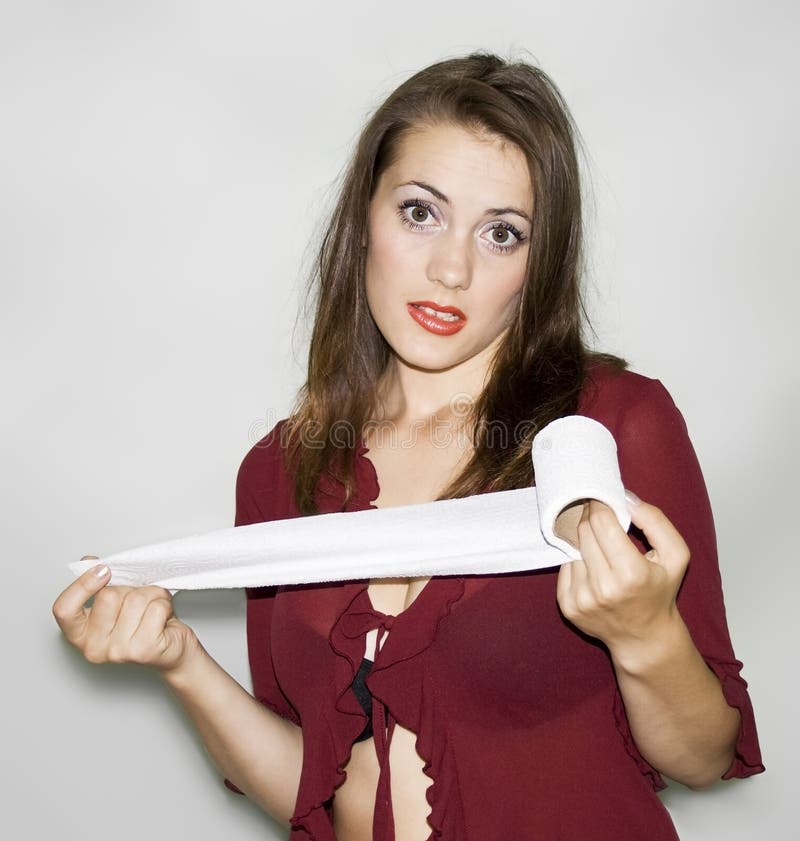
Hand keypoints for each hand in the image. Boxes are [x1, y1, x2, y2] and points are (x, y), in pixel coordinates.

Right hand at [52, 557, 197, 672]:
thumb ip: (102, 585)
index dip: (82, 585)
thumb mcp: (118, 604)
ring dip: (153, 595)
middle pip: (109, 596)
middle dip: (131, 589)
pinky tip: (164, 618)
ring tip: (154, 608)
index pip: (64, 609)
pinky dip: (165, 604)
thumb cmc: (145, 624)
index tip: (102, 569)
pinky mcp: (143, 651)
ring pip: (136, 599)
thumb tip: (89, 561)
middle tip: (140, 600)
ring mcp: (118, 652)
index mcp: (80, 634)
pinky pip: (156, 608)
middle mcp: (94, 647)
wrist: (172, 651)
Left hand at [556, 495, 689, 652]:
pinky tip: (593, 569)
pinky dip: (577, 562)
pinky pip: (564, 568)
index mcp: (631, 573)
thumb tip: (625, 498)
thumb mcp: (675, 556)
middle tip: (600, 517)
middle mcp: (603, 588)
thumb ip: (656, 521)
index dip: (599, 505)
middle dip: (591, 519)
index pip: (601, 522)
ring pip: (572, 548)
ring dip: (584, 542)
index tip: (601, 499)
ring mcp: (582, 599)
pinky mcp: (568, 607)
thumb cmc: (660, 591)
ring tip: (601, 548)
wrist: (643, 637)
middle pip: (583, 532)